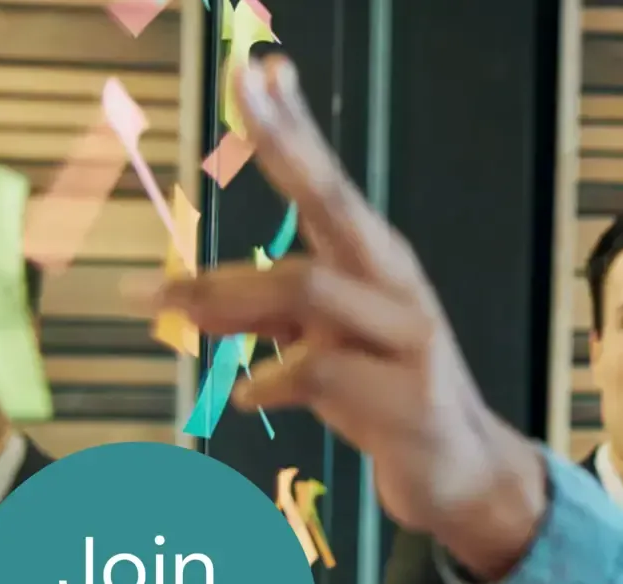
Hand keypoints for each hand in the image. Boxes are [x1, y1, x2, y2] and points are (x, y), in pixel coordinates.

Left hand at [134, 56, 544, 578]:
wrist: (462, 474)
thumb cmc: (389, 398)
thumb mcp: (323, 346)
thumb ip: (269, 316)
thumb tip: (194, 297)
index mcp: (376, 266)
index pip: (327, 184)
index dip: (292, 126)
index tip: (257, 70)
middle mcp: (396, 287)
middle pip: (334, 203)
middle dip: (287, 144)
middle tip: (244, 89)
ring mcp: (407, 338)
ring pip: (306, 287)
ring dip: (223, 292)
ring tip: (159, 300)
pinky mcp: (404, 396)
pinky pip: (317, 369)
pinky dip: (270, 379)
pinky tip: (248, 395)